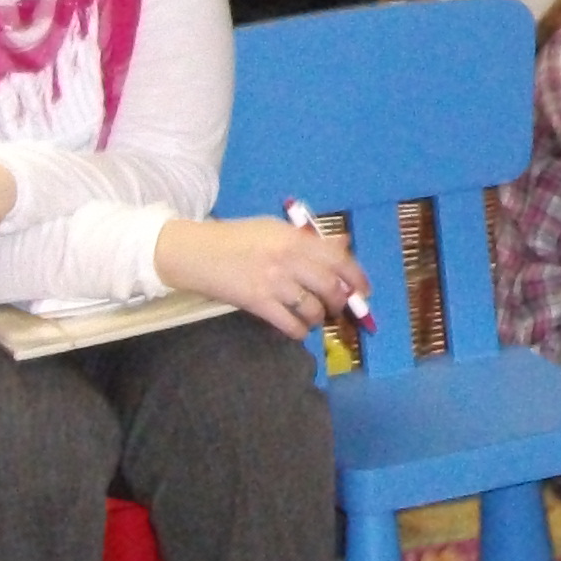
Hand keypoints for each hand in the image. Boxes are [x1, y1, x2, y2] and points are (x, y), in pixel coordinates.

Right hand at [171, 214, 369, 343]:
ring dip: (319, 317)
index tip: (364, 289)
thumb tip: (343, 247)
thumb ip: (307, 240)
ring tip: (314, 317)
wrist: (196, 252)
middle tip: (338, 307)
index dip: (356, 276)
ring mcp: (274, 283)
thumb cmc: (235, 238)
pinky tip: (297, 328)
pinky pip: (290, 324)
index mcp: (293, 238)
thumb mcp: (273, 229)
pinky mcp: (258, 304)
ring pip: (313, 309)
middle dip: (340, 302)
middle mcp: (288, 259)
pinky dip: (299, 330)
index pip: (338, 258)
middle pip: (330, 287)